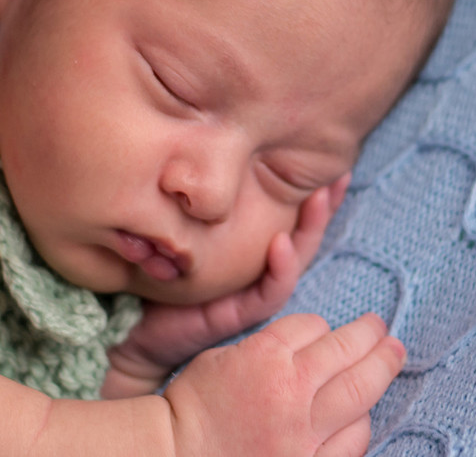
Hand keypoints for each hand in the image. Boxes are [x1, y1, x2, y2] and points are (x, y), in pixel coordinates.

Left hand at [102, 176, 348, 398]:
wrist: (135, 331)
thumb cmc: (156, 274)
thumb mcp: (180, 227)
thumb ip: (200, 200)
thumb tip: (206, 144)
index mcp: (253, 249)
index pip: (293, 215)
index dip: (315, 192)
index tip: (333, 163)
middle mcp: (260, 269)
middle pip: (305, 233)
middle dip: (325, 205)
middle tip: (341, 175)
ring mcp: (254, 293)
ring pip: (297, 259)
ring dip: (311, 229)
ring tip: (320, 198)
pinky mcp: (241, 314)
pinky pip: (270, 291)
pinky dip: (281, 268)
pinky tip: (282, 242)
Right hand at [164, 312, 405, 456]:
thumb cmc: (192, 408)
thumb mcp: (222, 357)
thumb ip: (268, 345)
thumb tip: (311, 339)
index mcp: (264, 358)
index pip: (312, 325)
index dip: (320, 326)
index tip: (325, 330)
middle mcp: (290, 392)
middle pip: (349, 351)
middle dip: (372, 335)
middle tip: (383, 328)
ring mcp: (304, 434)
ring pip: (360, 392)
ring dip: (380, 371)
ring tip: (391, 357)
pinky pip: (353, 440)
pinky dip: (362, 422)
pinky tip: (364, 412)